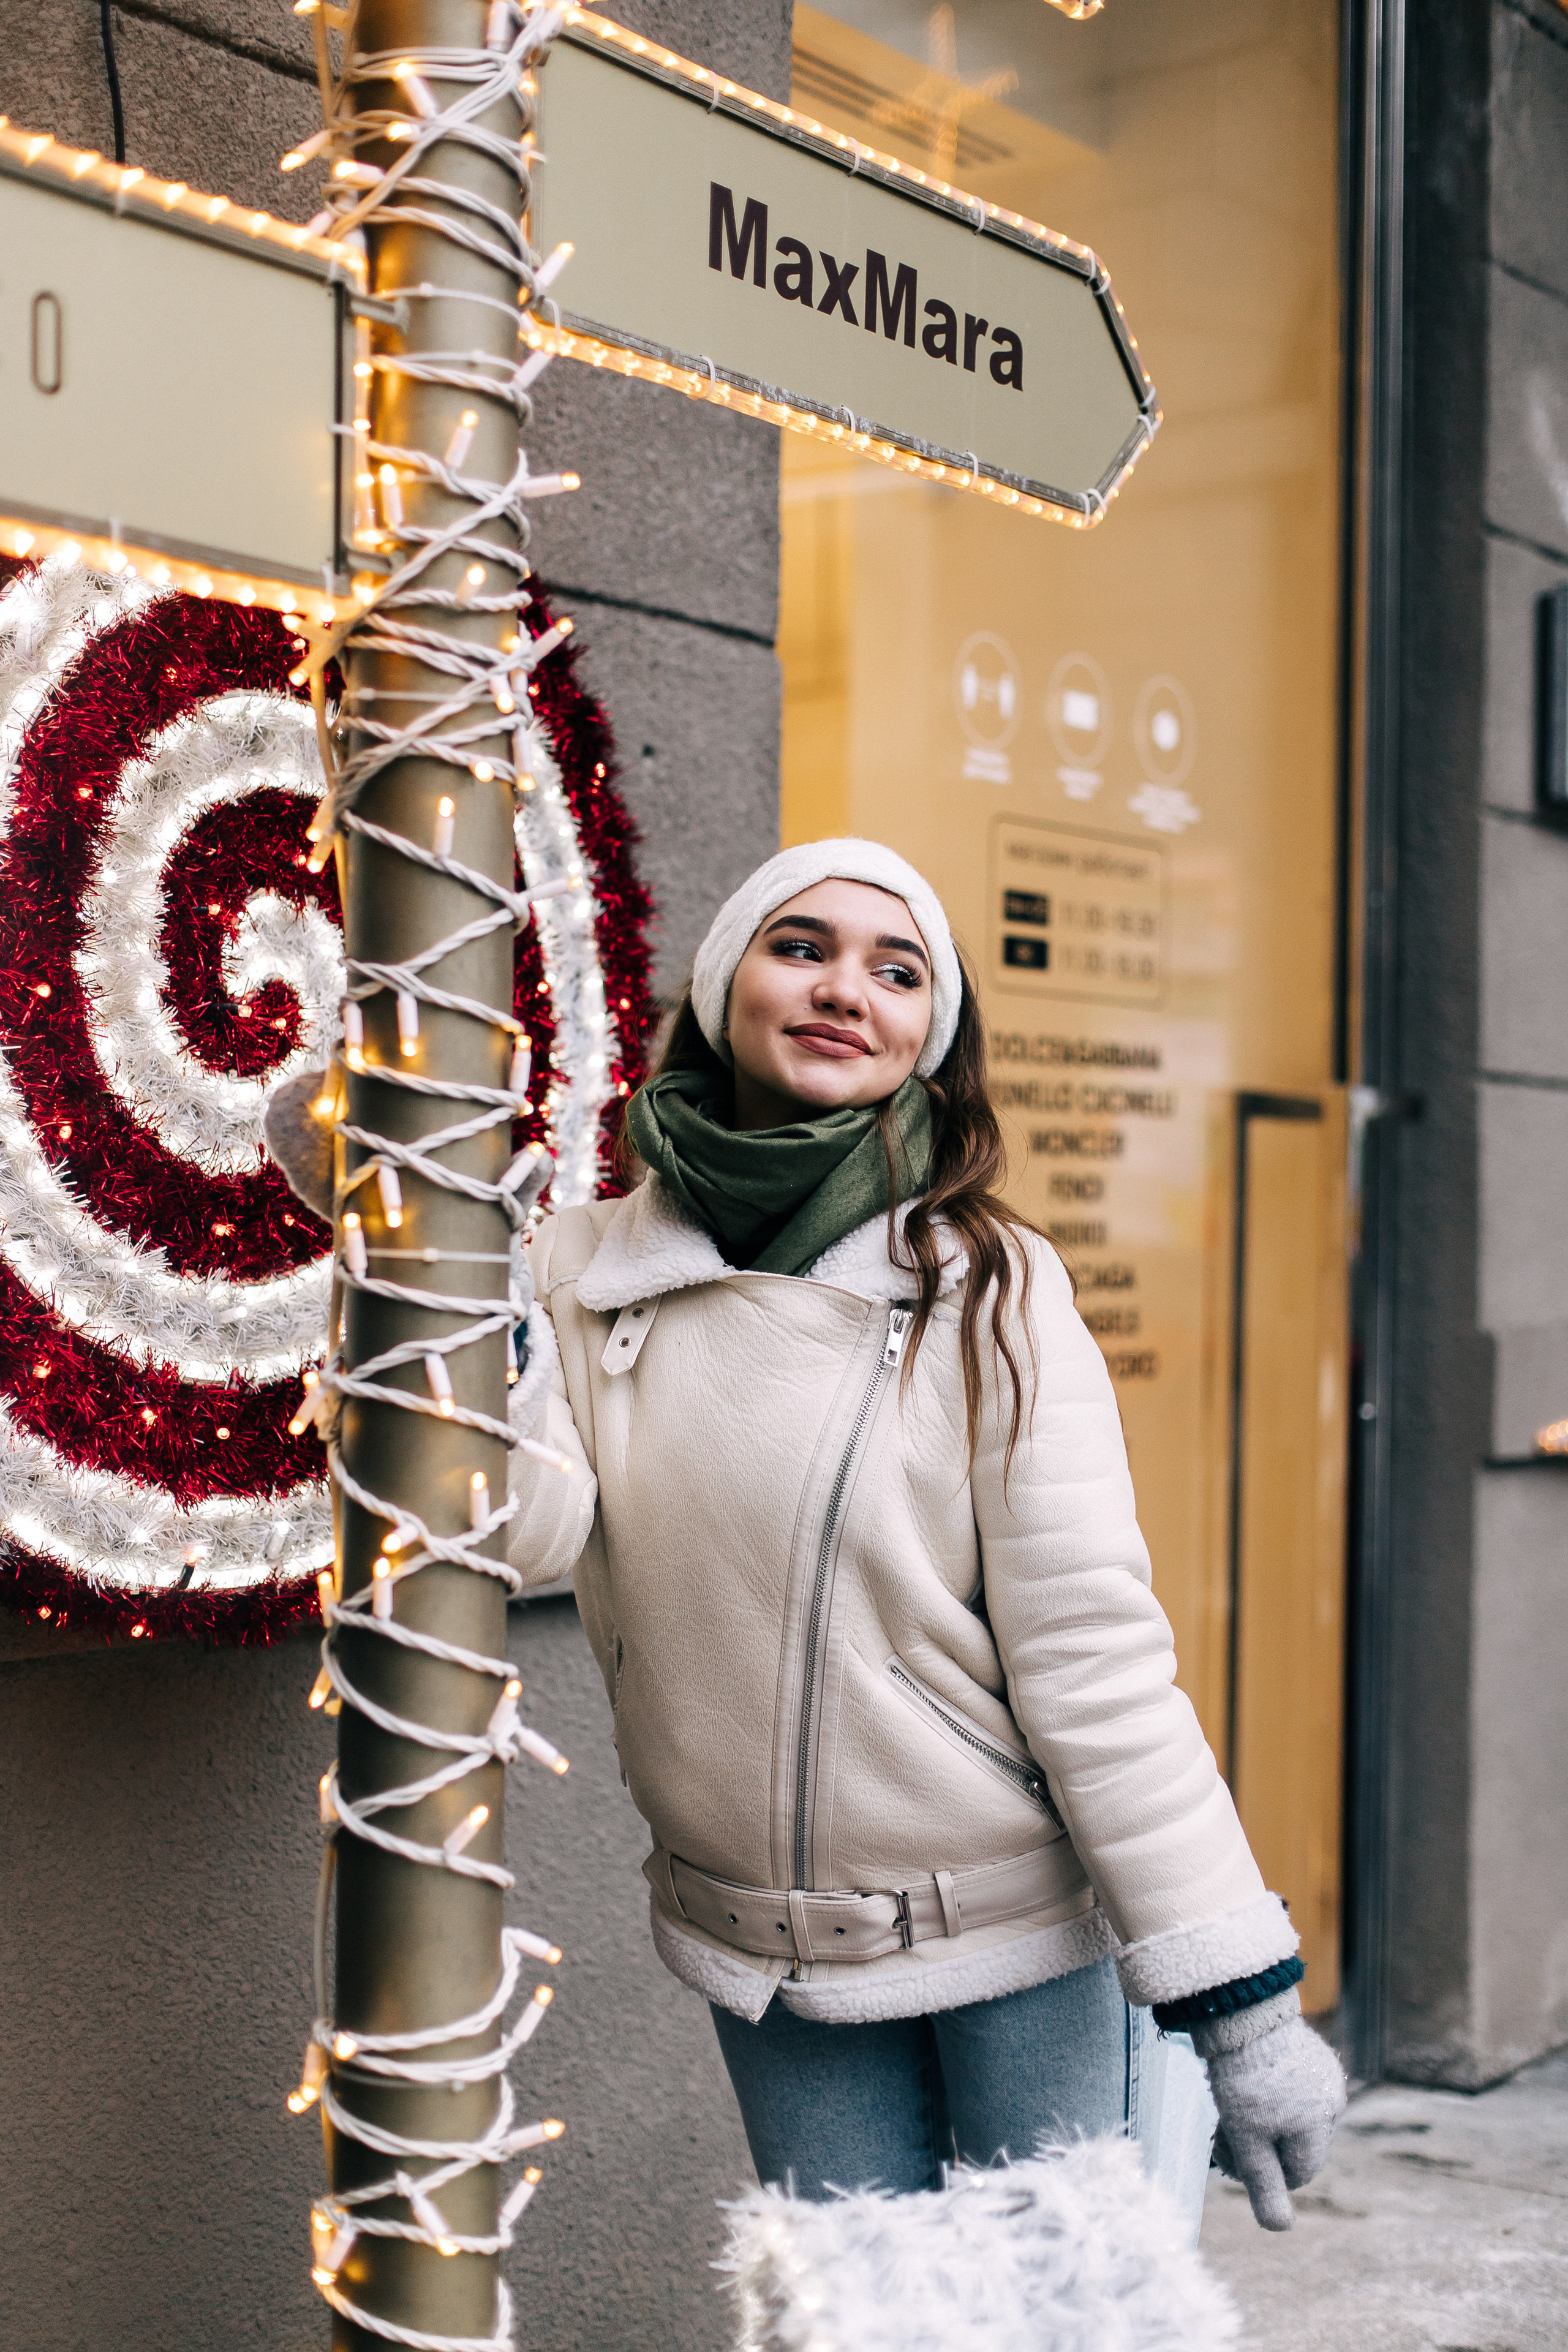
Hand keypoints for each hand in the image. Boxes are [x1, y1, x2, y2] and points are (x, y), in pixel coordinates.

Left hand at [1205, 2014, 1346, 2229]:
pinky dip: (1270, 2092)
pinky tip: (1247, 2078)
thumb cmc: (1241, 2077)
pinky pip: (1293, 2088)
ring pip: (1292, 2117)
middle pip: (1293, 2146)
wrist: (1241, 2008)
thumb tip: (1281, 2229)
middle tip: (1222, 2129)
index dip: (1261, 2172)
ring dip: (1263, 2119)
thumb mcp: (1247, 2140)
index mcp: (1319, 2125)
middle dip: (1259, 2145)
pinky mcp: (1314, 2052)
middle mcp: (1331, 2101)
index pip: (1297, 2174)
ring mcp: (1325, 2074)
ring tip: (1232, 2099)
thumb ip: (1265, 2185)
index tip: (1228, 2151)